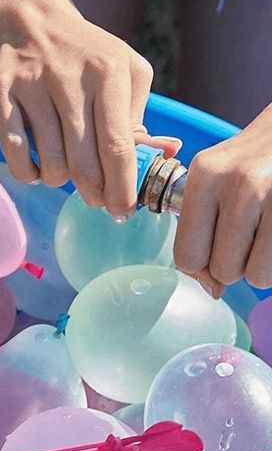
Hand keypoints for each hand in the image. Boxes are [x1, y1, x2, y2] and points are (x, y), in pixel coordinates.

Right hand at [0, 0, 179, 217]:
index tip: (124, 210)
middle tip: (96, 199)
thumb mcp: (125, 72)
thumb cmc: (87, 56)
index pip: (118, 144)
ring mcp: (31, 84)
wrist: (30, 20)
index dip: (122, 185)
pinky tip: (36, 167)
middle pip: (84, 160)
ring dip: (60, 180)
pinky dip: (28, 173)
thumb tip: (163, 155)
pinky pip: (16, 153)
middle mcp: (68, 76)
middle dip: (94, 192)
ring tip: (64, 172)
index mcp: (108, 72)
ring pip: (51, 162)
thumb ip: (139, 115)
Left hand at [174, 105, 271, 294]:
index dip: (201, 266)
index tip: (215, 252)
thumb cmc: (255, 160)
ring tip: (265, 233)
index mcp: (205, 176)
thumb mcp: (216, 177)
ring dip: (261, 265)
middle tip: (247, 237)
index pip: (187, 255)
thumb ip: (201, 230)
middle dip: (235, 265)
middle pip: (223, 270)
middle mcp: (239, 183)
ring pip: (256, 275)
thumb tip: (211, 290)